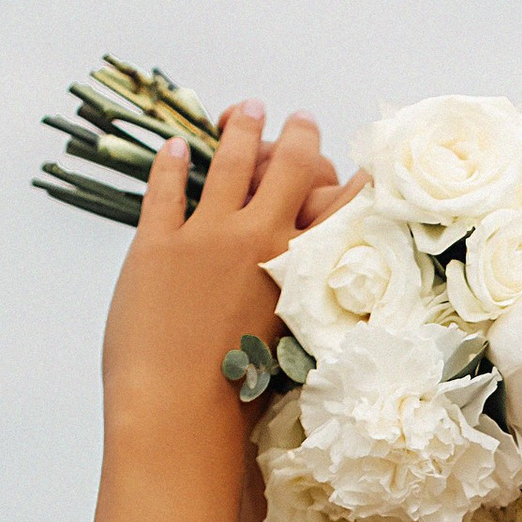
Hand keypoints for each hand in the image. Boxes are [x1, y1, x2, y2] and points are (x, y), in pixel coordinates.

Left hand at [99, 103, 353, 441]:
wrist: (179, 411)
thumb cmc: (240, 399)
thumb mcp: (292, 350)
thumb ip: (301, 309)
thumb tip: (304, 298)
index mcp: (298, 268)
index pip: (339, 209)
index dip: (354, 183)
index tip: (364, 164)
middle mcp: (259, 239)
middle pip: (288, 168)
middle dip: (298, 137)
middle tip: (300, 119)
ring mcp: (206, 236)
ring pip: (230, 164)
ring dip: (241, 131)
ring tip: (246, 110)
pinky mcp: (157, 243)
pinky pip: (167, 189)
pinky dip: (172, 163)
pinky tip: (176, 146)